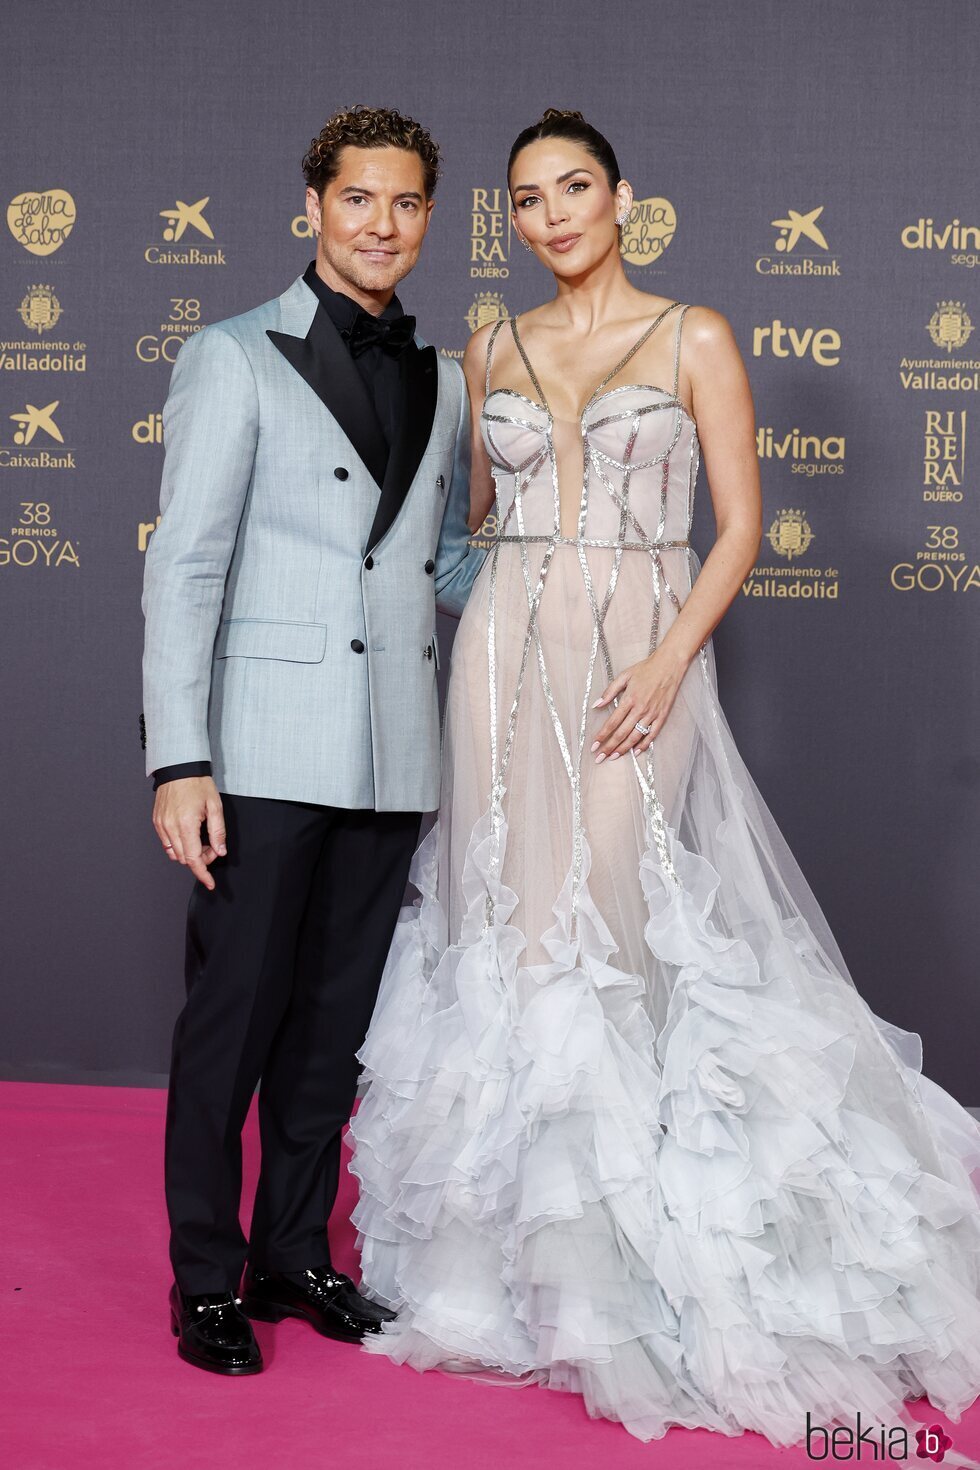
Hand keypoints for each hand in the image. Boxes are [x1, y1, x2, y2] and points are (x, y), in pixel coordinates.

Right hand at [152, 777, 225, 889]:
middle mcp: (170, 826)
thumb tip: (219, 851)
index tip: (209, 883)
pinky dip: (178, 845)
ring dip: (188, 853)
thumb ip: (218, 832)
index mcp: (186, 824)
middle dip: (200, 859)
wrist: (179, 767)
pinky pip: (166, 843)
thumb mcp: (215, 806)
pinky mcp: (156, 821)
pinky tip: (189, 835)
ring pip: (174, 853)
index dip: (202, 873)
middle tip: (212, 846)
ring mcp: (161, 825)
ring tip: (201, 839)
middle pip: (184, 858)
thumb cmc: (197, 783)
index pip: (193, 858)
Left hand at [591, 646, 688, 761]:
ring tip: (613, 757)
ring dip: (623, 749)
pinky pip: (652, 734)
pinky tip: (635, 752)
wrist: (669, 665)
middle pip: (621, 733)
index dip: (602, 736)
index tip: (594, 746)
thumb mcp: (624, 675)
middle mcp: (640, 709)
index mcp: (629, 699)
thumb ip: (610, 691)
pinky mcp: (662, 715)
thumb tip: (596, 704)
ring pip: (635, 736)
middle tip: (599, 758)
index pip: (612, 722)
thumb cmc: (646, 668)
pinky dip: (644, 744)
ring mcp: (652, 714)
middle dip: (609, 747)